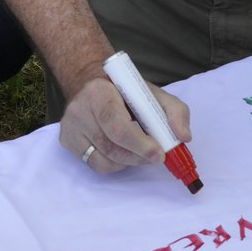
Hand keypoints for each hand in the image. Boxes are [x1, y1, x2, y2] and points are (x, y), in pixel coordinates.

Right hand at [59, 74, 190, 172]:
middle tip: (156, 157)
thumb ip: (175, 112)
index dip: (140, 144)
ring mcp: (70, 127)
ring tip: (139, 151)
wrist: (93, 85)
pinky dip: (114, 164)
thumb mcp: (154, 94)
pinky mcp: (67, 141)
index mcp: (99, 92)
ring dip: (129, 162)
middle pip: (111, 147)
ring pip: (105, 161)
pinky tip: (121, 151)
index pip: (117, 125)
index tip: (159, 154)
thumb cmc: (126, 92)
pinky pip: (96, 165)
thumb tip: (184, 137)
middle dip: (139, 157)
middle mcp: (79, 109)